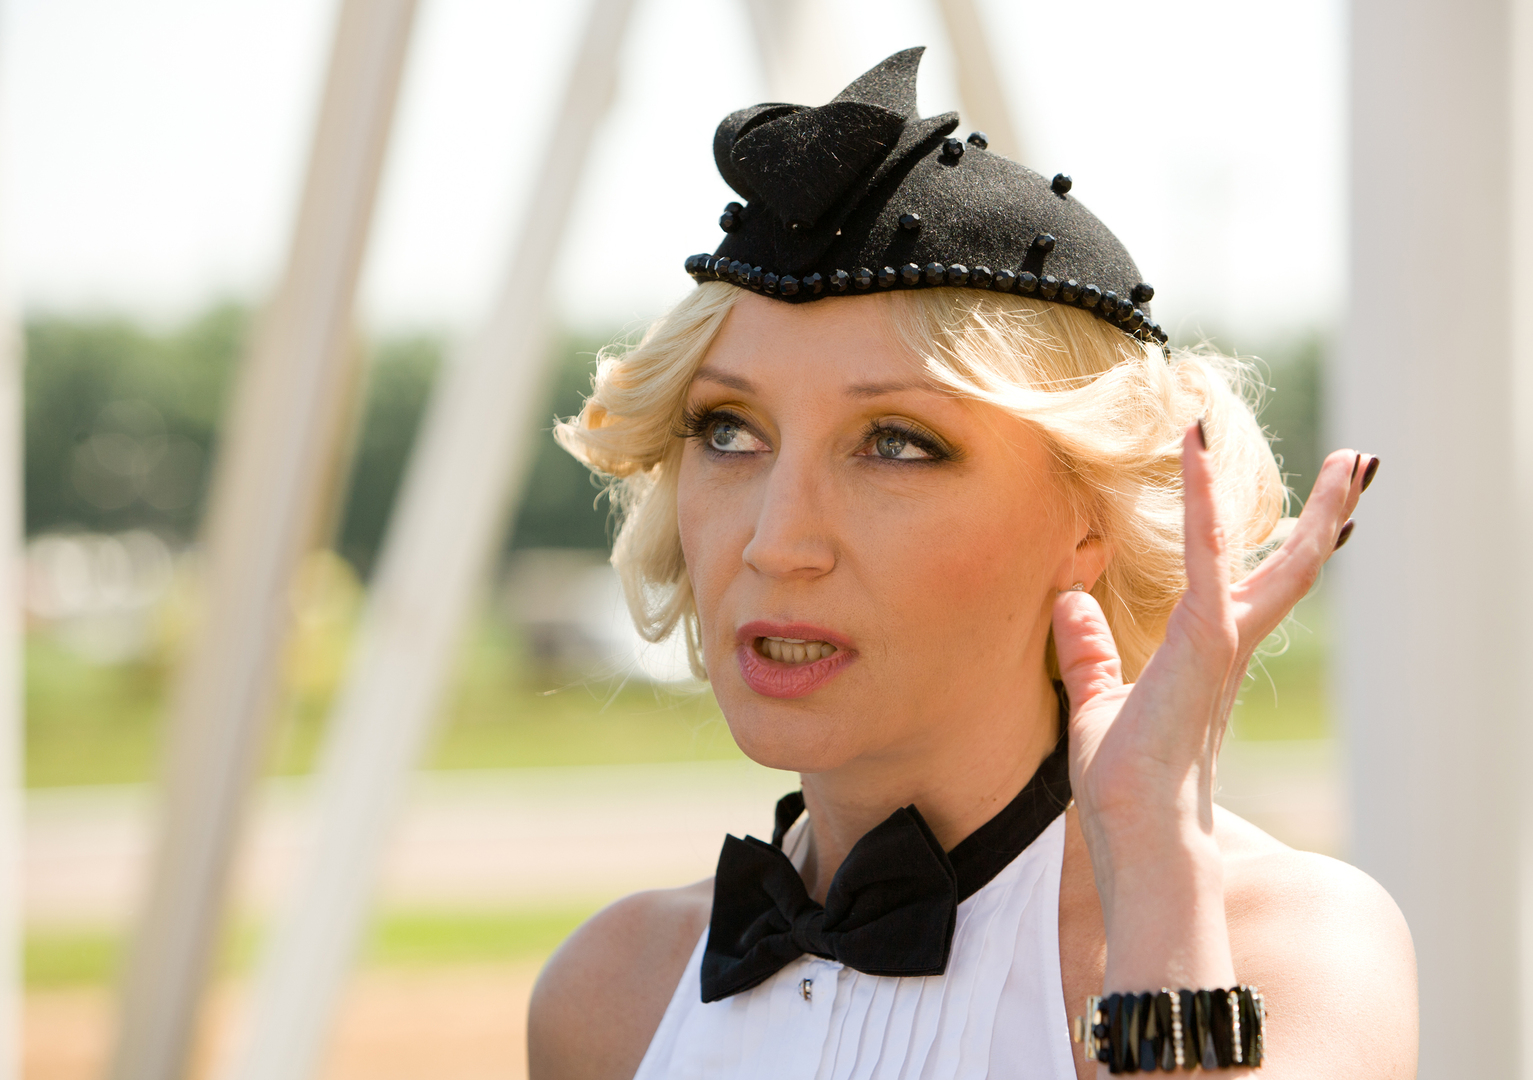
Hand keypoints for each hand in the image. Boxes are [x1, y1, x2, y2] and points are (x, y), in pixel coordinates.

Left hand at [1052, 424, 1374, 990]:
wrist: (1135, 825)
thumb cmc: (1120, 779)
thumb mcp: (1096, 700)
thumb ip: (1088, 651)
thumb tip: (1069, 602)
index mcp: (1208, 655)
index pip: (1249, 582)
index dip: (1268, 538)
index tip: (1293, 501)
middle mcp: (1228, 643)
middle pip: (1293, 567)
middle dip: (1327, 515)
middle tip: (1359, 463)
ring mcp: (1222, 641)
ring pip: (1284, 560)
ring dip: (1317, 507)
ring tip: (1353, 458)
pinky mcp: (1204, 637)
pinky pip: (1208, 554)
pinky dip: (1204, 503)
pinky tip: (1198, 455)